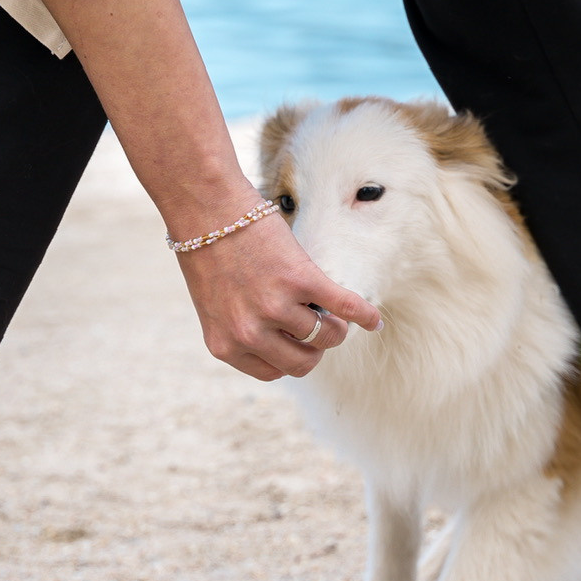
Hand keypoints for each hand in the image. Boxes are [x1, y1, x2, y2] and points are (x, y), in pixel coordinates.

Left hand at [173, 205, 380, 380]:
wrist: (206, 209)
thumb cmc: (210, 254)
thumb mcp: (219, 306)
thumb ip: (248, 328)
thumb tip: (299, 338)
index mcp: (226, 346)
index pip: (275, 372)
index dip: (291, 355)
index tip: (296, 339)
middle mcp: (249, 333)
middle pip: (303, 363)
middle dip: (315, 347)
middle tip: (316, 323)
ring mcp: (275, 307)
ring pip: (326, 336)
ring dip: (336, 325)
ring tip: (330, 307)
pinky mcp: (299, 280)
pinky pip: (344, 306)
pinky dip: (364, 315)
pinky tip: (374, 320)